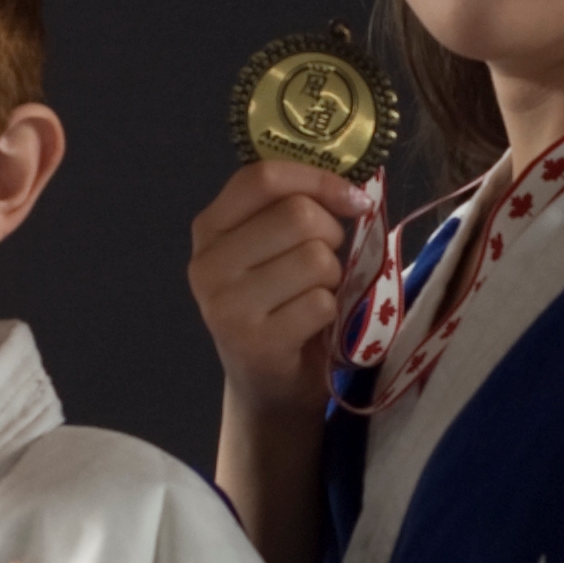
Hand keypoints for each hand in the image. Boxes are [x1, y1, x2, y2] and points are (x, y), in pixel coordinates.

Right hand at [188, 161, 368, 419]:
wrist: (268, 385)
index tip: (352, 199)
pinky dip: (331, 313)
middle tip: (326, 262)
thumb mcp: (273, 249)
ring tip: (315, 296)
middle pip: (298, 215)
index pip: (263, 177)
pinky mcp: (255, 342)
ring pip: (315, 259)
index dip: (318, 180)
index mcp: (210, 228)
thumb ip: (295, 208)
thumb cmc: (281, 304)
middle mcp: (208, 263)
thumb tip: (355, 189)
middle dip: (331, 236)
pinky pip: (321, 303)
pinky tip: (313, 326)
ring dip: (332, 279)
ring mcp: (226, 305)